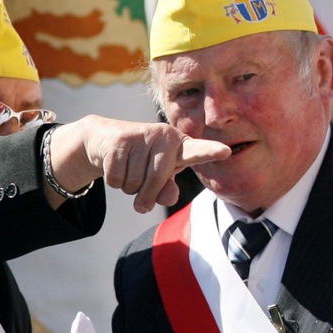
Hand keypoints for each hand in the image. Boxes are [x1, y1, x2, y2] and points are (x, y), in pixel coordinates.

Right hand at [49, 117, 229, 212]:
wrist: (105, 139)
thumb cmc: (142, 161)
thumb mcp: (159, 178)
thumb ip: (167, 190)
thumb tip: (168, 197)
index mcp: (180, 145)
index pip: (197, 151)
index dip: (210, 152)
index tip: (226, 151)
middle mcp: (164, 136)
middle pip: (156, 181)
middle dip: (145, 194)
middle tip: (141, 186)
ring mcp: (142, 135)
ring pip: (134, 183)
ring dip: (128, 186)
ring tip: (128, 167)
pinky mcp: (120, 140)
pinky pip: (116, 179)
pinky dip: (113, 180)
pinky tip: (115, 163)